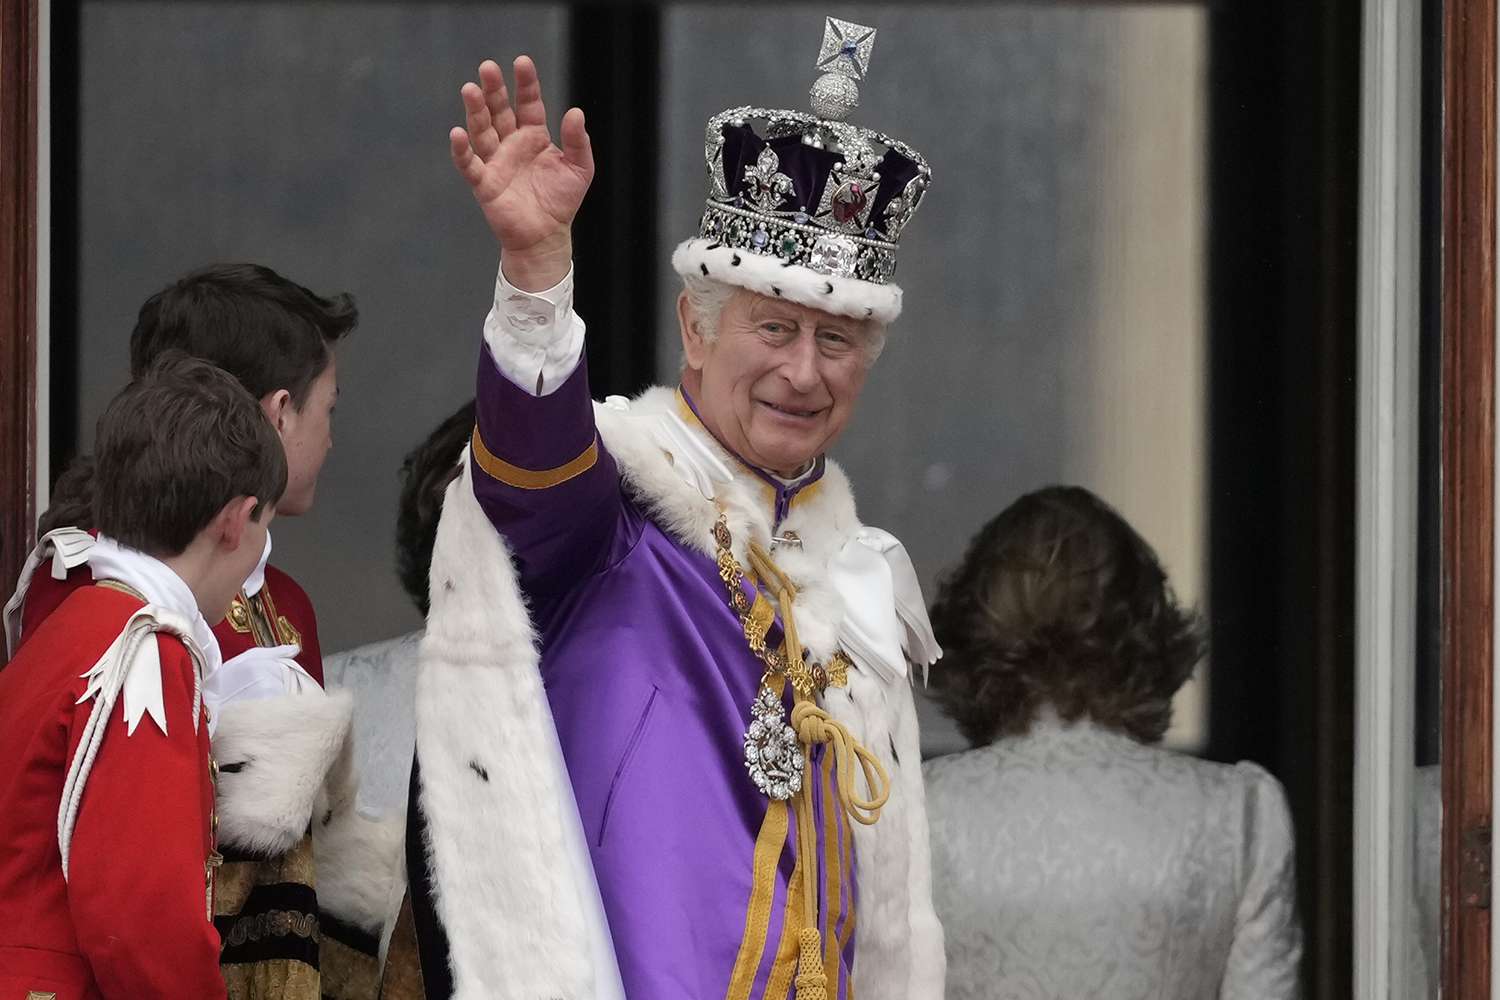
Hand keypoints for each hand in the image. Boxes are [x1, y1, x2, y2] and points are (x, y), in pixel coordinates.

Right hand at [450, 56, 593, 290]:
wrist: (546, 236)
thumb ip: (578, 140)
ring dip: (475, 111)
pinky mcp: (484, 183)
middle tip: (487, 67)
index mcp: (534, 136)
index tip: (522, 62)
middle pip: (500, 111)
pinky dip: (462, 150)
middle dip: (494, 90)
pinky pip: (470, 164)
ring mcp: (496, 161)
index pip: (528, 103)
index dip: (525, 84)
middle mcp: (511, 144)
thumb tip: (575, 112)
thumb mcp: (580, 168)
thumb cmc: (562, 201)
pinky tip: (457, 133)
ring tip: (470, 89)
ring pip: (482, 130)